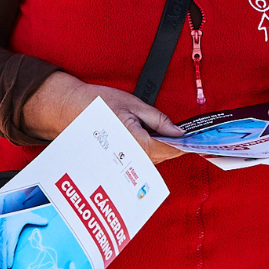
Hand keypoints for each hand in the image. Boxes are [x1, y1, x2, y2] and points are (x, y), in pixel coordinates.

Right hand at [0, 212, 48, 268]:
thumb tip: (46, 221)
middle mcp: (5, 235)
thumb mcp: (28, 215)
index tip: (9, 265)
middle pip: (4, 251)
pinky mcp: (1, 234)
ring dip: (0, 259)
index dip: (9, 257)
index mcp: (11, 232)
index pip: (10, 247)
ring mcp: (2, 235)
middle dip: (4, 261)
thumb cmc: (18, 212)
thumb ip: (36, 219)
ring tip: (1, 268)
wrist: (8, 207)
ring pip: (0, 249)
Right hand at [24, 72, 185, 164]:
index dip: (188, 144)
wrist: (67, 111)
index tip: (201, 141)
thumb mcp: (133, 105)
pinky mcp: (118, 163)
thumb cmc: (96, 105)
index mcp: (138, 144)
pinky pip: (141, 161)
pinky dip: (151, 152)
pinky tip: (151, 140)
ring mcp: (124, 164)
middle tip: (189, 134)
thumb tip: (178, 131)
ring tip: (169, 134)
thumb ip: (158, 119)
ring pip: (154, 161)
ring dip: (163, 149)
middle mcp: (132, 159)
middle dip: (177, 146)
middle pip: (165, 157)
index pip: (173, 149)